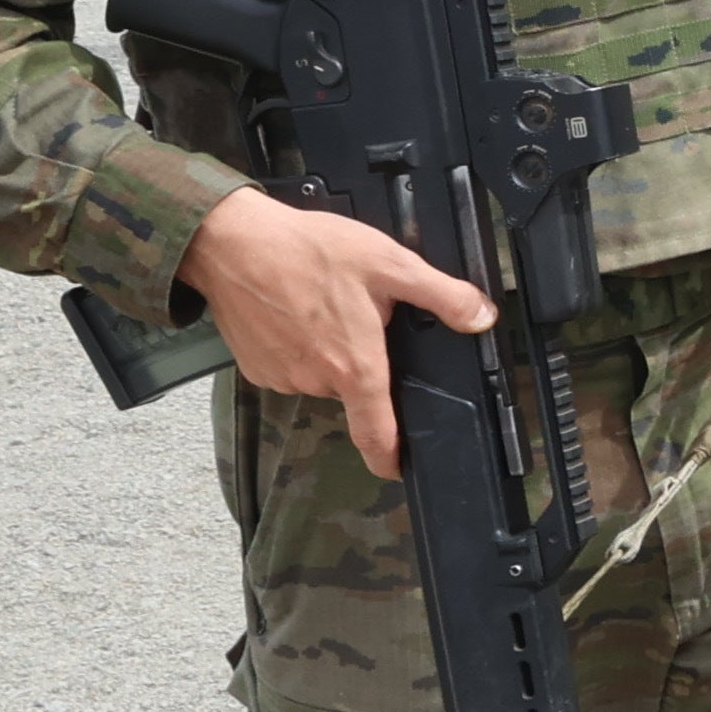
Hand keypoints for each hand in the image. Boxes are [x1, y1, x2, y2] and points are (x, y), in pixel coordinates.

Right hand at [184, 187, 494, 481]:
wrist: (229, 243)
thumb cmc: (306, 251)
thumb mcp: (390, 264)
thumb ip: (442, 295)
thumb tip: (481, 317)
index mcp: (354, 366)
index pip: (376, 432)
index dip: (390, 456)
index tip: (399, 468)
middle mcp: (316, 380)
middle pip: (353, 387)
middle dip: (361, 358)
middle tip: (357, 314)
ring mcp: (281, 376)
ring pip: (320, 373)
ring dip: (328, 349)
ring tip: (322, 303)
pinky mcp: (254, 367)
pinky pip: (289, 365)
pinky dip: (297, 345)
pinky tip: (295, 309)